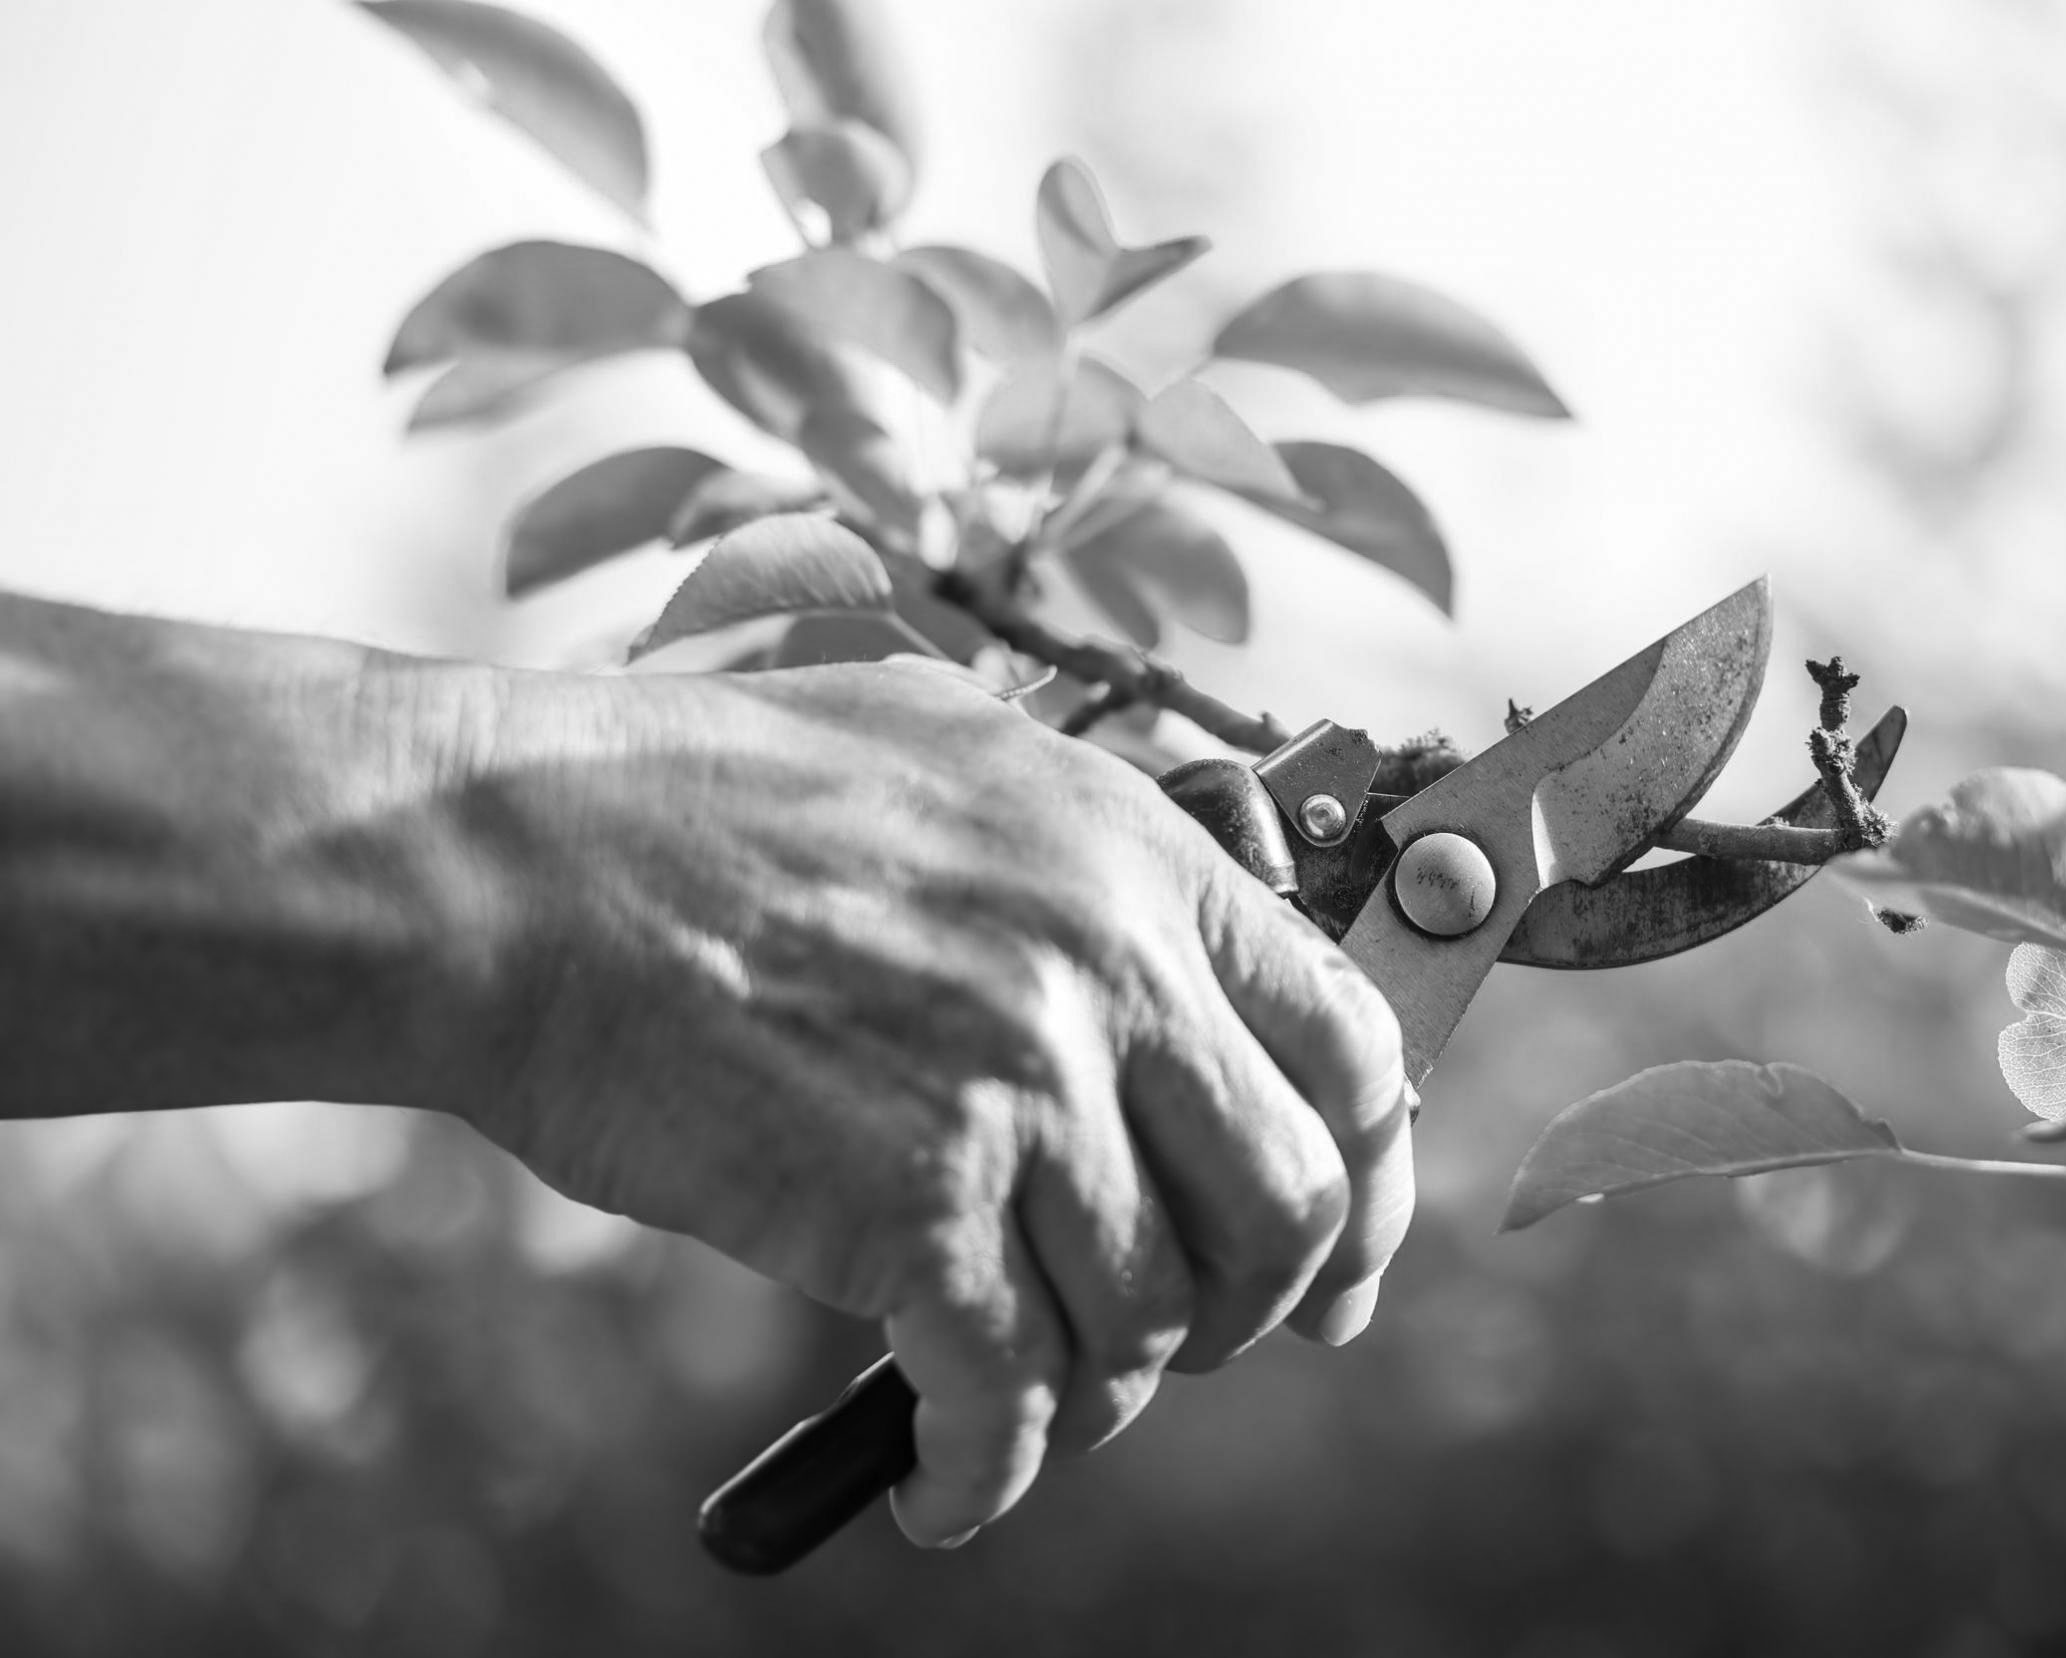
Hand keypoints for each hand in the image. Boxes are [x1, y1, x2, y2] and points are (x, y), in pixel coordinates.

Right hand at [448, 659, 1414, 1545]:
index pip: (1351, 1044)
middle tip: (1198, 1341)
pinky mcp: (909, 1202)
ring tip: (1036, 1400)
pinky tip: (948, 1485)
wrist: (521, 858)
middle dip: (1256, 1309)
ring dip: (1108, 1393)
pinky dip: (990, 1471)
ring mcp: (1018, 1087)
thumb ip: (1084, 856)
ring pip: (1152, 1316)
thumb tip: (1173, 964)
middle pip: (1287, 1206)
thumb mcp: (950, 751)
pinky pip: (1013, 1392)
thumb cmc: (703, 797)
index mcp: (1137, 858)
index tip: (1346, 1260)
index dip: (1372, 1178)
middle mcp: (1110, 971)